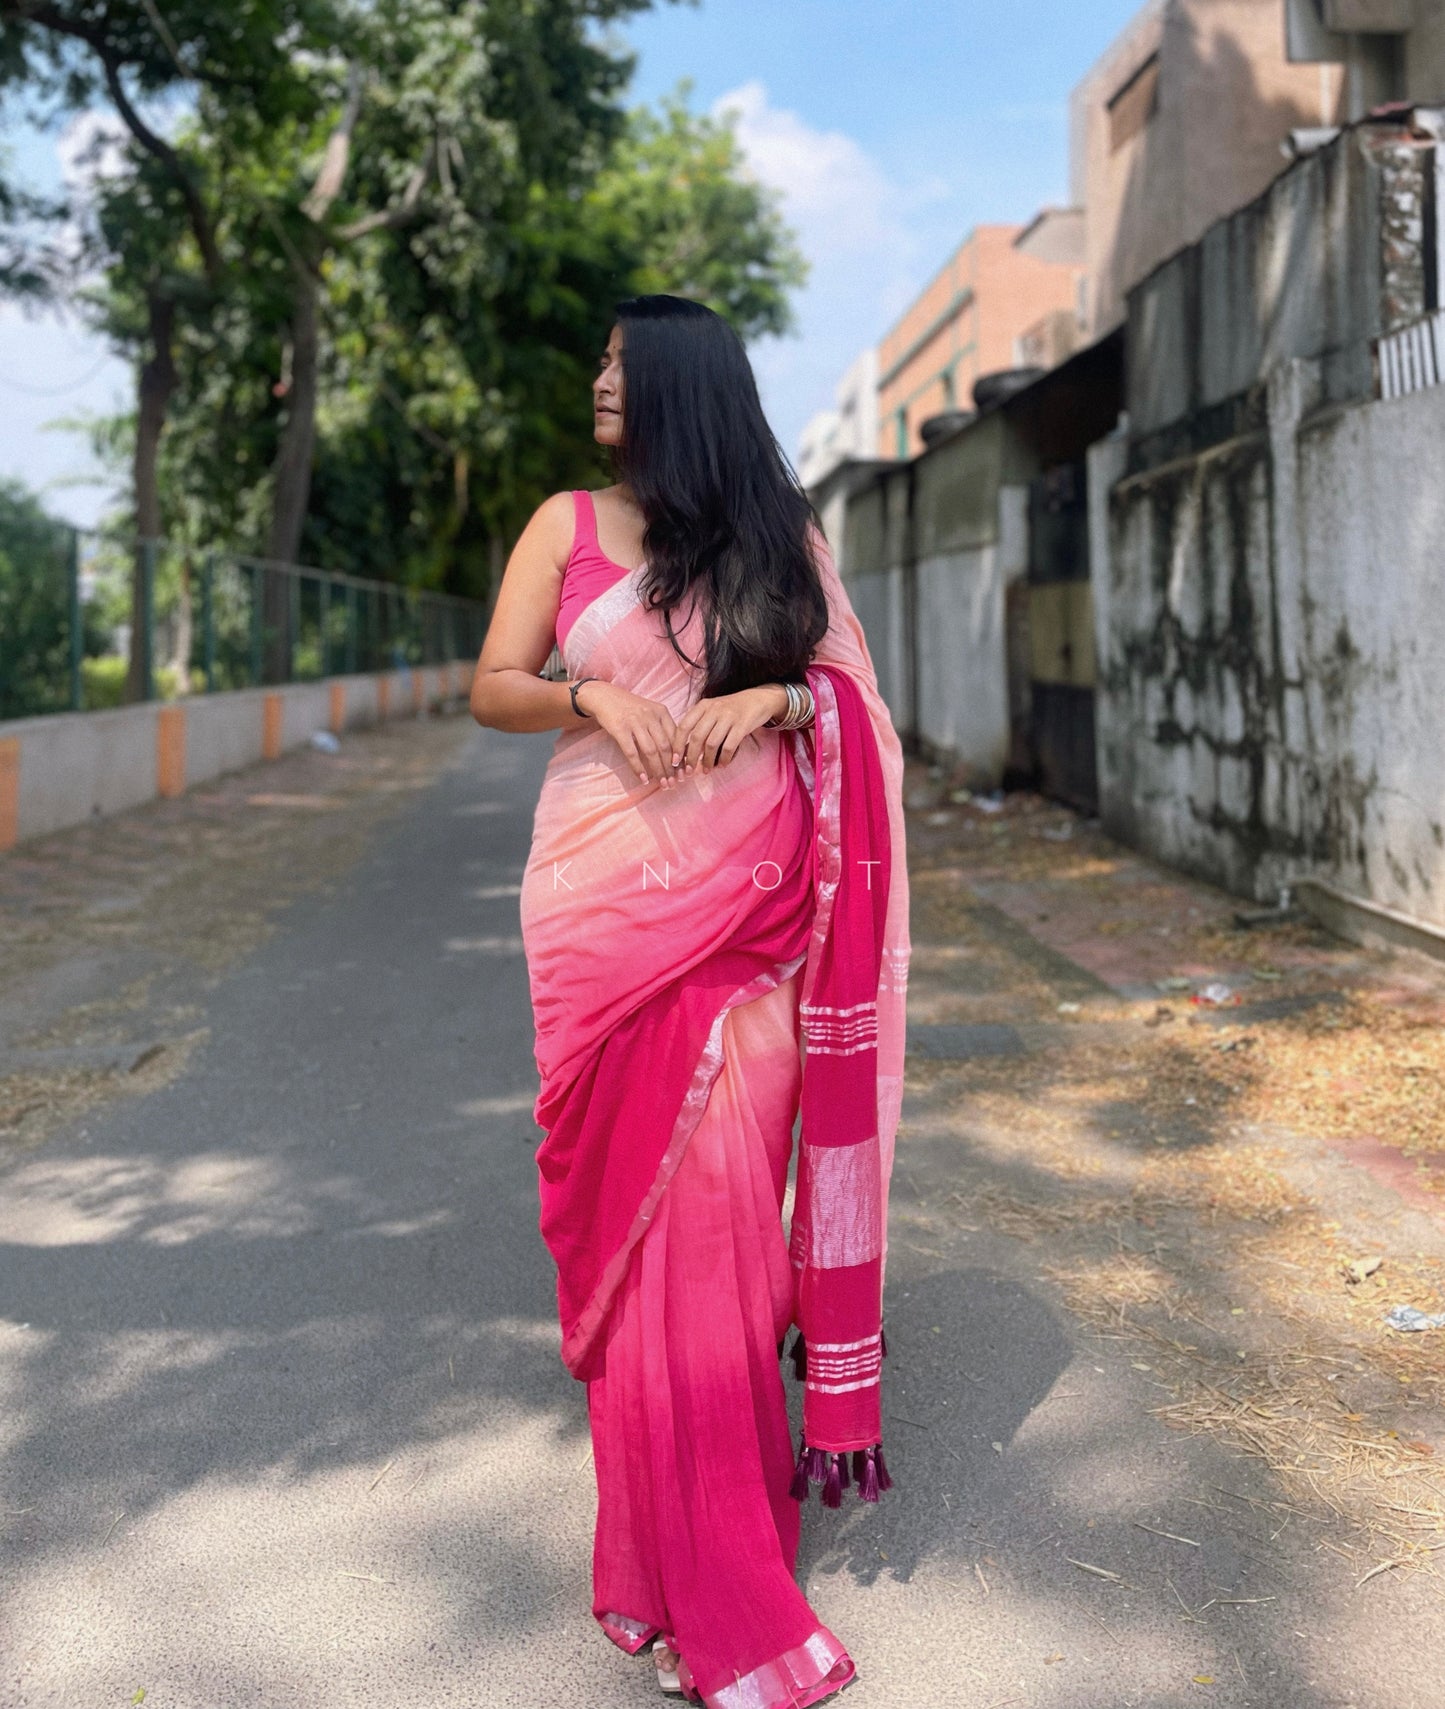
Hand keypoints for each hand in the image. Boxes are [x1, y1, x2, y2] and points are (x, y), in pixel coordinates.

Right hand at [575, 679, 681, 786]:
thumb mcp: (650, 712)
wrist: (604, 697)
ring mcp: (635, 722)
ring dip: (658, 770)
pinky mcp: (620, 729)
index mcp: (661, 712)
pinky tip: (643, 779)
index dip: (681, 757)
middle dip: (671, 768)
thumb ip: (662, 728)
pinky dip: (639, 768)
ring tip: (661, 784)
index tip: (683, 772)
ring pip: (651, 751)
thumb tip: (676, 755)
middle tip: (673, 783)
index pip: (676, 737)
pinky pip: (632, 753)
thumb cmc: (629, 708)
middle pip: (665, 747)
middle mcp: (650, 716)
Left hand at [674, 685, 788, 774]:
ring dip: (708, 761)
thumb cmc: (731, 709)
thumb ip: (699, 725)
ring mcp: (728, 717)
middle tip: (690, 771)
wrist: (758, 699)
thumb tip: (685, 751)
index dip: (677, 745)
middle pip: (697, 737)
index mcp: (703, 706)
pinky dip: (724, 759)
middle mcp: (714, 709)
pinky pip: (729, 747)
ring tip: (707, 770)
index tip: (675, 761)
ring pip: (712, 744)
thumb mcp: (712, 710)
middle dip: (691, 758)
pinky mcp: (742, 725)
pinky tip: (722, 764)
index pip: (684, 726)